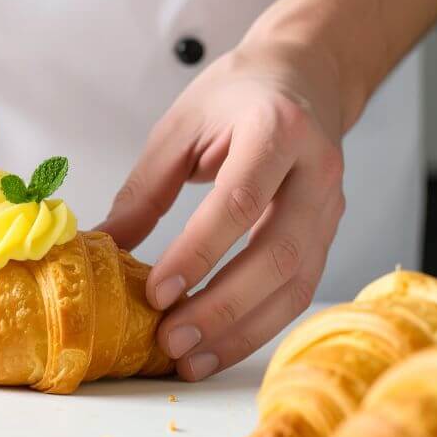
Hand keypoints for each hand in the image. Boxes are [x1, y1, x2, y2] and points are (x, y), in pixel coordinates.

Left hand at [99, 34, 346, 379]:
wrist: (302, 78)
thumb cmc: (237, 95)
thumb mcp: (180, 126)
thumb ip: (146, 188)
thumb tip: (106, 246)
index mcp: (275, 130)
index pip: (239, 201)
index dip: (198, 252)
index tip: (157, 292)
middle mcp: (315, 171)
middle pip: (276, 254)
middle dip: (222, 307)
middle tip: (171, 340)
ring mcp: (331, 206)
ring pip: (295, 283)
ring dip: (242, 330)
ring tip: (190, 359)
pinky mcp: (329, 233)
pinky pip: (299, 289)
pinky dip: (259, 324)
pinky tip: (220, 345)